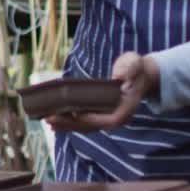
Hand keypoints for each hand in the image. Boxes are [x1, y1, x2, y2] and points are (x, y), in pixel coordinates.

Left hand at [45, 52, 159, 132]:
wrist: (141, 75)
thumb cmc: (136, 68)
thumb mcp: (134, 63)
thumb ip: (128, 69)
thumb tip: (120, 76)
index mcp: (126, 109)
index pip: (109, 120)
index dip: (92, 120)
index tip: (76, 115)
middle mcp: (117, 118)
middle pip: (93, 126)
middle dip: (71, 124)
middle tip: (50, 119)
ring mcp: (109, 118)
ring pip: (86, 126)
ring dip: (67, 125)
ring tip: (48, 121)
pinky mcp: (101, 115)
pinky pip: (85, 121)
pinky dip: (71, 121)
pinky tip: (57, 119)